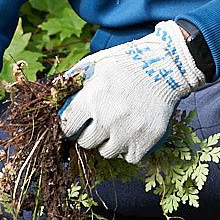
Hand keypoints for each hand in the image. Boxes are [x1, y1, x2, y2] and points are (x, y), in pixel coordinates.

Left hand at [58, 21, 205, 162]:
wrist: (165, 66)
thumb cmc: (127, 63)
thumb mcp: (96, 62)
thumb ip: (74, 79)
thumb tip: (54, 94)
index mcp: (91, 98)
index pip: (67, 127)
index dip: (70, 126)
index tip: (76, 124)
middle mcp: (107, 117)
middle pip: (85, 143)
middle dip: (89, 134)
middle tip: (100, 124)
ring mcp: (128, 131)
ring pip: (106, 153)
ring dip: (109, 143)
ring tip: (117, 127)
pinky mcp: (147, 140)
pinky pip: (129, 157)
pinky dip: (129, 149)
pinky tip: (132, 133)